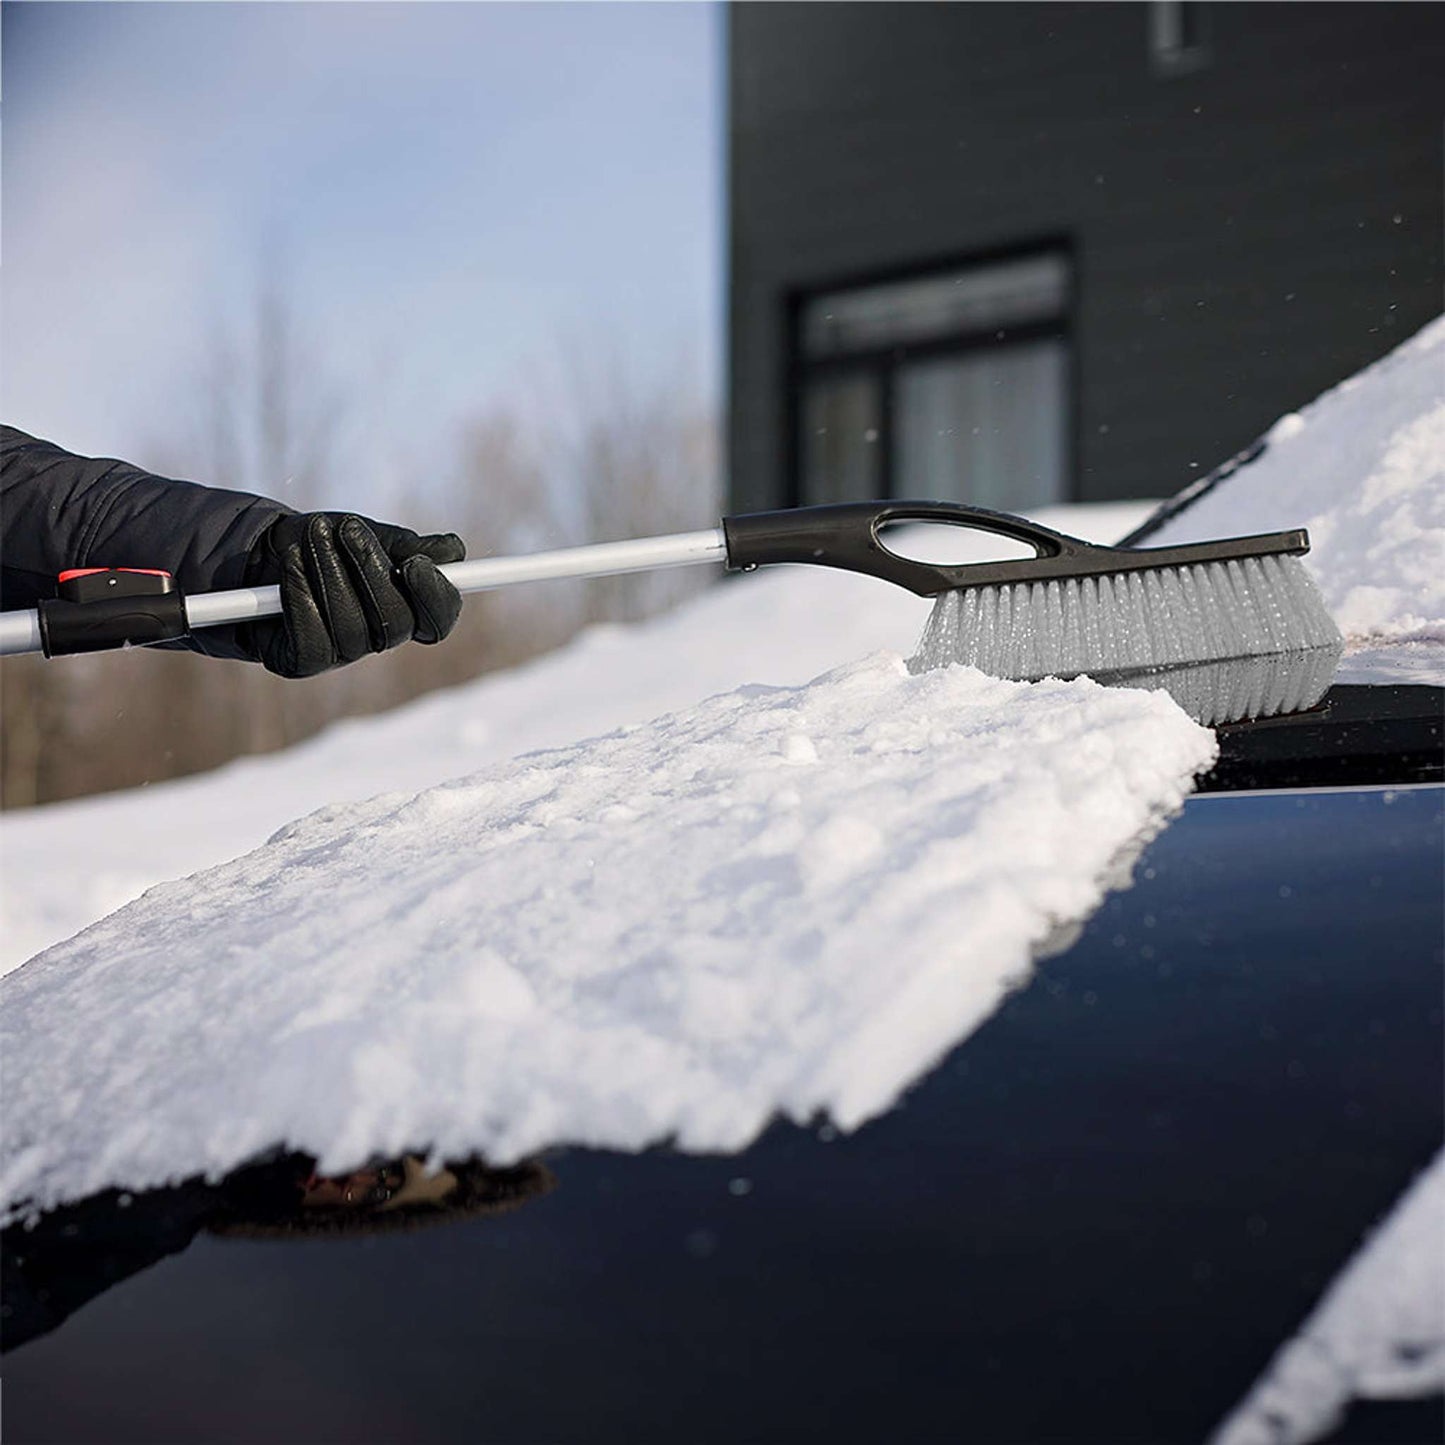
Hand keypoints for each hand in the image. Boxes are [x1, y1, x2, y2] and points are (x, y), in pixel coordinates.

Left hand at [243, 513, 464, 676]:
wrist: (264, 554)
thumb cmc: (326, 544)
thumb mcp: (369, 534)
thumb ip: (407, 546)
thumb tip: (450, 552)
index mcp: (406, 611)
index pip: (438, 621)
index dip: (434, 598)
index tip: (416, 563)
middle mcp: (378, 638)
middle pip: (395, 623)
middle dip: (370, 569)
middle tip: (347, 528)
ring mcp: (342, 654)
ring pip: (351, 629)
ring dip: (330, 573)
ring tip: (312, 535)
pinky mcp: (304, 662)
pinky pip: (311, 639)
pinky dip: (300, 595)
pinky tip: (291, 564)